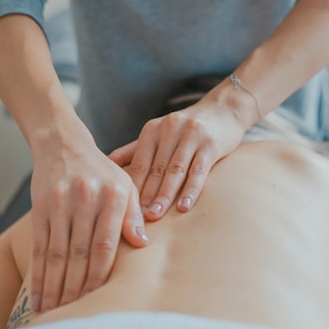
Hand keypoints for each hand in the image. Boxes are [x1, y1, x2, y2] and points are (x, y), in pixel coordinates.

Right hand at [30, 117, 147, 312]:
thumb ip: (133, 214)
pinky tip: (38, 294)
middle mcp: (86, 199)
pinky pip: (40, 246)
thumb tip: (142, 245)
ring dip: (55, 286)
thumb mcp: (125, 184)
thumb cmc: (101, 170)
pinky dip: (38, 273)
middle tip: (74, 315)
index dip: (100, 276)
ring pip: (57, 253)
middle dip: (76, 288)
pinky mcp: (41, 207)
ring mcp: (61, 203)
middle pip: (80, 253)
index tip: (98, 300)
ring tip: (54, 312)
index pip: (106, 245)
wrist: (64, 145)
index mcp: (113, 195)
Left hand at [109, 90, 247, 220]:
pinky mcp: (211, 144)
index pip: (138, 163)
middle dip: (145, 196)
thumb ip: (134, 150)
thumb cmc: (185, 128)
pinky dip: (191, 190)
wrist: (223, 109)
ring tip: (155, 216)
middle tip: (136, 219)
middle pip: (155, 169)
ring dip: (164, 195)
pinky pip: (199, 170)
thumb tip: (106, 165)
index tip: (123, 210)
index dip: (131, 187)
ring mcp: (191, 136)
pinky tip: (184, 206)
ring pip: (175, 171)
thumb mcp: (158, 133)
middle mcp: (169, 130)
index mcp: (152, 130)